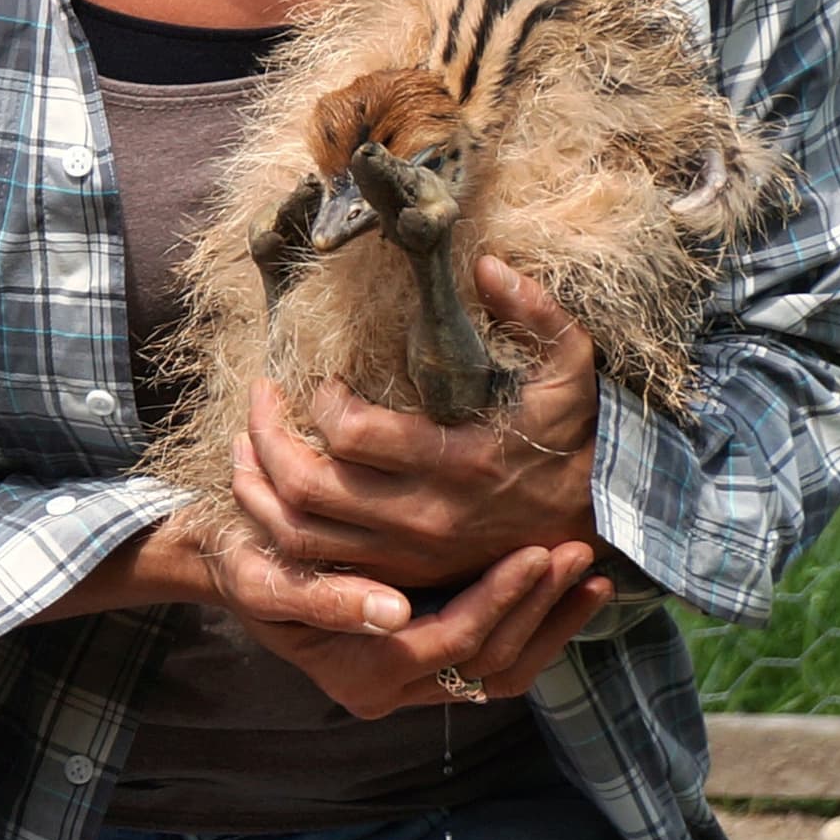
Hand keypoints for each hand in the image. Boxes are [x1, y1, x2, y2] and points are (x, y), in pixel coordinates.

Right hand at [203, 530, 612, 718]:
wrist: (226, 559)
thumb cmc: (242, 558)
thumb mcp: (265, 577)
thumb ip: (323, 600)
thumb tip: (393, 612)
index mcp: (358, 677)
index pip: (451, 644)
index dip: (498, 601)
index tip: (536, 551)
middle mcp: (390, 694)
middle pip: (491, 666)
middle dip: (540, 611)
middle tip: (577, 554)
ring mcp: (411, 684)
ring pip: (503, 672)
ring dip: (550, 626)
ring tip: (589, 577)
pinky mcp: (425, 663)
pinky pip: (493, 661)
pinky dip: (534, 627)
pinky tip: (561, 590)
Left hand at [232, 257, 598, 588]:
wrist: (594, 520)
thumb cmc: (571, 436)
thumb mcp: (571, 369)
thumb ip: (538, 313)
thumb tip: (487, 264)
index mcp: (457, 463)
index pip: (352, 435)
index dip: (321, 400)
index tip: (323, 380)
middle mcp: (423, 516)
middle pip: (306, 487)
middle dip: (266, 436)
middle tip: (261, 397)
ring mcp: (406, 555)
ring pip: (296, 535)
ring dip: (255, 489)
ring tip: (244, 446)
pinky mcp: (398, 575)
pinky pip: (314, 567)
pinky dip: (276, 532)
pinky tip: (267, 491)